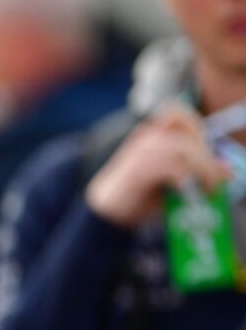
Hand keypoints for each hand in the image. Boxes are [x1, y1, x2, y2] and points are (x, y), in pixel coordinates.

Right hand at [84, 104, 228, 227]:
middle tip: (214, 182)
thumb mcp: (173, 182)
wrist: (102, 215)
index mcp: (150, 136)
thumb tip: (228, 170)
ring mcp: (140, 152)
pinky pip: (172, 165)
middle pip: (188, 136)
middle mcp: (145, 139)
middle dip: (207, 159)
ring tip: (206, 188)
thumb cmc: (137, 198)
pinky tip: (186, 190)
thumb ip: (197, 172)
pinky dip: (186, 177)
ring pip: (183, 150)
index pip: (176, 114)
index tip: (205, 152)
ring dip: (201, 170)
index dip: (195, 128)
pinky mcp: (137, 168)